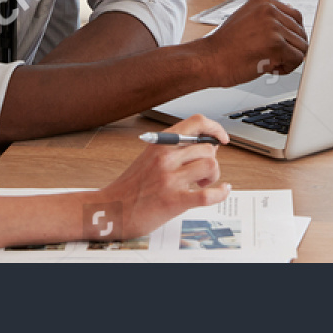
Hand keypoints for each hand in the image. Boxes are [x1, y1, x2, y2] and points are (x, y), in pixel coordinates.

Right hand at [92, 115, 229, 239]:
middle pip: (207, 147)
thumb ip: (175, 149)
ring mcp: (169, 179)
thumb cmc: (131, 186)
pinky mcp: (173, 202)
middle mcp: (165, 158)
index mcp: (160, 144)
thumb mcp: (150, 157)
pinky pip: (207, 195)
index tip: (222, 138)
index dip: (214, 128)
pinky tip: (222, 191)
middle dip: (213, 160)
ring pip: (210, 166)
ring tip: (202, 183)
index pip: (196, 122)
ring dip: (213, 176)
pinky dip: (220, 193)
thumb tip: (209, 146)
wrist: (110, 210)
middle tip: (203, 173)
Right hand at [193, 0, 307, 87]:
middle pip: (300, 31)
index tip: (279, 44)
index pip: (295, 16)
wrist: (209, 60)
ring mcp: (273, 25)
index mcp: (263, 0)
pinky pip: (298, 58)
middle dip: (290, 47)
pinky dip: (287, 67)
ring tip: (270, 61)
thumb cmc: (225, 46)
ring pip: (301, 46)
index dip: (289, 35)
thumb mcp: (248, 20)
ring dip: (288, 58)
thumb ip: (269, 19)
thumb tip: (291, 26)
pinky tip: (270, 67)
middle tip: (273, 56)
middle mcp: (269, 9)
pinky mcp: (276, 44)